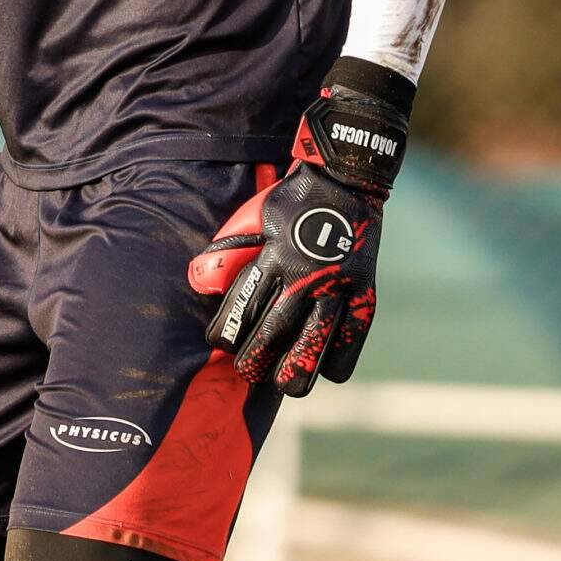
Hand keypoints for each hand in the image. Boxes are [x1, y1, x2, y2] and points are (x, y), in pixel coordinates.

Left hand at [188, 61, 411, 395]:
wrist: (347, 179)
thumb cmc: (292, 201)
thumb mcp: (253, 218)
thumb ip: (229, 251)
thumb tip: (197, 280)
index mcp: (271, 258)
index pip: (236, 314)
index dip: (223, 337)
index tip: (221, 343)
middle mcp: (303, 278)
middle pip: (268, 341)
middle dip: (252, 364)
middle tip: (249, 367)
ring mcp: (336, 289)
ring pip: (309, 353)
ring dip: (292, 375)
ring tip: (285, 381)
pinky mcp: (363, 296)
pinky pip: (347, 348)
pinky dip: (333, 364)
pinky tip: (323, 363)